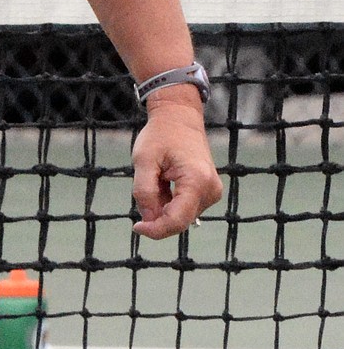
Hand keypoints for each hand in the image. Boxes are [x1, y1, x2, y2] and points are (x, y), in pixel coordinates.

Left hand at [131, 91, 222, 239]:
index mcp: (197, 181)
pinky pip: (185, 209)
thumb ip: (144, 191)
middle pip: (179, 221)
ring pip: (180, 216)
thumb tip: (149, 219)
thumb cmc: (160, 135)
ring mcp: (212, 192)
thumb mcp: (143, 161)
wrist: (179, 118)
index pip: (176, 221)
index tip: (136, 227)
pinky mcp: (209, 192)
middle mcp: (210, 190)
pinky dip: (170, 202)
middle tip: (145, 189)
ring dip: (162, 206)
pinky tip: (165, 181)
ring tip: (157, 178)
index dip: (155, 230)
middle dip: (157, 215)